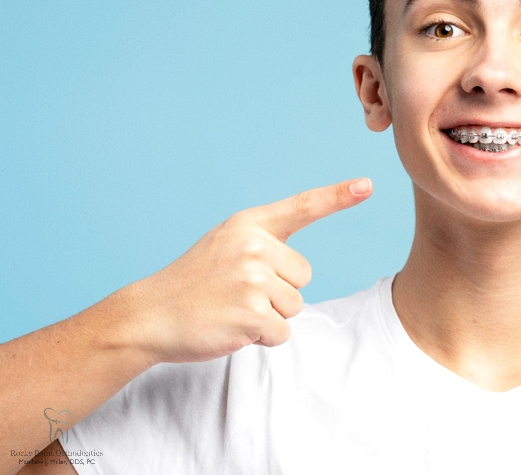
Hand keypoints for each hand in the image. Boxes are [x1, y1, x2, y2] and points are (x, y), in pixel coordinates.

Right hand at [123, 178, 372, 364]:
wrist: (148, 316)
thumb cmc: (194, 283)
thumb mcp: (226, 246)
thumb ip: (263, 245)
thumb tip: (300, 269)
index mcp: (249, 225)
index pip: (303, 207)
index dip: (338, 196)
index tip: (368, 185)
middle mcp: (254, 246)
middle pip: (304, 276)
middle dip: (279, 292)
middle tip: (237, 293)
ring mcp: (253, 280)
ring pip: (294, 306)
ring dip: (269, 317)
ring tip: (231, 309)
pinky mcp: (252, 314)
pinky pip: (282, 332)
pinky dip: (261, 338)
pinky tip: (231, 327)